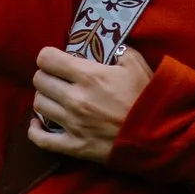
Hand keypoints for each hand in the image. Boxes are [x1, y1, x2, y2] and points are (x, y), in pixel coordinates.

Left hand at [29, 46, 153, 163]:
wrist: (159, 136)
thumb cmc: (148, 98)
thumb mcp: (137, 65)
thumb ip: (119, 50)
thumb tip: (109, 47)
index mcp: (88, 75)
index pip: (47, 59)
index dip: (48, 57)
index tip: (56, 60)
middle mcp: (75, 98)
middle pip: (39, 80)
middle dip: (46, 76)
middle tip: (57, 78)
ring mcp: (72, 124)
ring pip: (38, 105)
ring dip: (44, 99)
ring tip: (55, 98)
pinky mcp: (74, 146)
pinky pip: (40, 139)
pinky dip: (35, 130)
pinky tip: (38, 123)